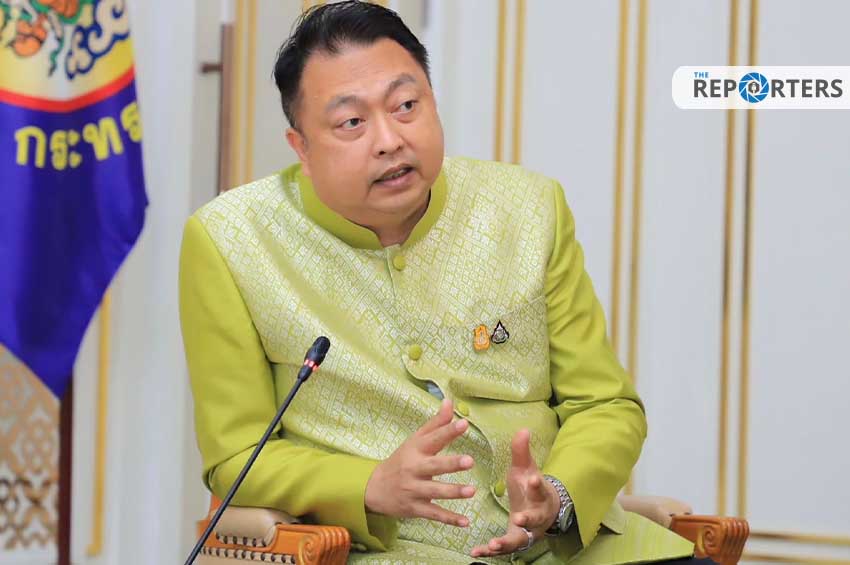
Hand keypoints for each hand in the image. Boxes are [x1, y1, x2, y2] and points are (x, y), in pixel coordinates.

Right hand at [365, 398, 476, 526]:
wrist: (374, 488)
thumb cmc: (401, 460)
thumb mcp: (415, 440)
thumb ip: (435, 423)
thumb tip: (450, 402)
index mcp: (416, 450)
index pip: (434, 438)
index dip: (448, 431)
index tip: (463, 424)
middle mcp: (414, 469)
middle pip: (434, 466)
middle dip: (451, 464)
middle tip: (470, 461)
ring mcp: (414, 490)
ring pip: (435, 492)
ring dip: (453, 492)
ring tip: (471, 491)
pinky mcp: (415, 508)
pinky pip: (433, 514)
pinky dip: (449, 519)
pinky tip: (465, 522)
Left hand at [470, 429, 560, 557]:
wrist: (543, 510)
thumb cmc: (530, 486)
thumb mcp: (526, 468)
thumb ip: (522, 452)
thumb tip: (523, 429)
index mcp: (539, 495)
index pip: (540, 489)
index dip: (538, 485)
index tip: (534, 480)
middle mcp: (536, 516)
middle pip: (534, 519)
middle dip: (527, 520)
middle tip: (518, 519)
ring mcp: (526, 531)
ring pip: (518, 539)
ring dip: (506, 542)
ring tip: (493, 544)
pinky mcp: (515, 541)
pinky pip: (503, 548)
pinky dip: (490, 551)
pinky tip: (475, 552)